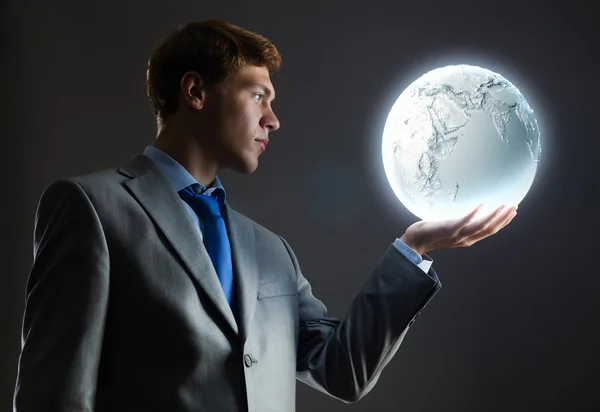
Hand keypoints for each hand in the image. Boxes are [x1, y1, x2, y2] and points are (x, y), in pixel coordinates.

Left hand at [399, 204, 517, 255]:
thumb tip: (474, 214)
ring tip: (504, 205)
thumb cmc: (433, 232)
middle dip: (503, 218)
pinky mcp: (448, 229)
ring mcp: (457, 235)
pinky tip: (481, 204)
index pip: (490, 231)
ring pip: (480, 227)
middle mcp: (466, 240)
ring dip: (494, 216)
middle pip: (489, 230)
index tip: (513, 211)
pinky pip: (463, 222)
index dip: (503, 222)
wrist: (416, 239)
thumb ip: (464, 224)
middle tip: (514, 206)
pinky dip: (473, 214)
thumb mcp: (453, 229)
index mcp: (468, 239)